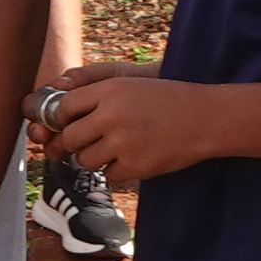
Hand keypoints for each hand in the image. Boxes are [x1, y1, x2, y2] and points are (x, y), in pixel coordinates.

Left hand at [42, 66, 201, 182]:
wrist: (205, 118)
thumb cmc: (166, 100)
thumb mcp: (129, 85)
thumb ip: (93, 95)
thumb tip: (55, 113)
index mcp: (109, 90)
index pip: (62, 108)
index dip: (58, 120)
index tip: (62, 125)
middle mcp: (111, 115)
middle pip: (68, 138)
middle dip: (70, 145)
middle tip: (79, 145)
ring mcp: (122, 143)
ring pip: (84, 160)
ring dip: (92, 159)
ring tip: (112, 150)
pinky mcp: (134, 166)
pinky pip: (107, 175)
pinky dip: (115, 171)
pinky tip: (132, 158)